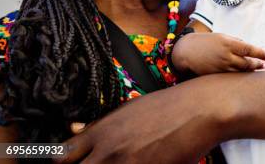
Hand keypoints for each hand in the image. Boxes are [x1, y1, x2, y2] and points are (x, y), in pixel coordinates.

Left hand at [57, 80, 226, 162]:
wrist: (203, 109)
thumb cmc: (170, 105)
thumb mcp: (130, 109)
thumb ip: (101, 126)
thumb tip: (75, 129)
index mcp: (102, 131)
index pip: (61, 157)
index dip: (61, 163)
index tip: (69, 162)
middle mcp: (109, 151)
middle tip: (98, 163)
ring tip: (126, 160)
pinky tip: (144, 162)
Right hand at [172, 32, 264, 75]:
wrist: (187, 51)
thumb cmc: (206, 42)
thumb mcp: (222, 37)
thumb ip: (236, 42)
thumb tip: (248, 47)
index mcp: (228, 43)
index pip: (249, 49)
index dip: (261, 53)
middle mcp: (226, 56)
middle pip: (247, 63)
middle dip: (258, 64)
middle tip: (264, 65)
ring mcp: (221, 67)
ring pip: (241, 71)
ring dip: (251, 71)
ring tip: (258, 69)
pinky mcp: (217, 75)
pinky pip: (231, 76)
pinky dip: (240, 75)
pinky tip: (245, 75)